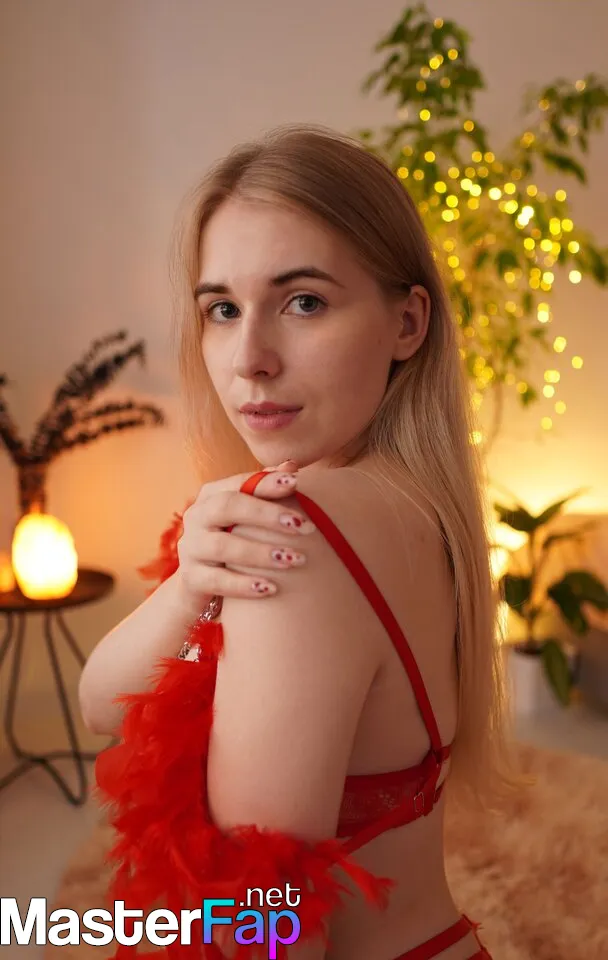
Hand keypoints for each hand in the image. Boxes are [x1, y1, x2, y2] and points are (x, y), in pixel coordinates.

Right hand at [174, 459, 315, 611]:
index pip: (238, 482)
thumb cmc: (233, 540)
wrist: (200, 583)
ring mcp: (190, 548)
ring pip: (223, 546)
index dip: (266, 482)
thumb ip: (266, 490)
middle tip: (303, 526)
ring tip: (294, 560)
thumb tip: (292, 465)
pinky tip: (271, 588)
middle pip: (227, 507)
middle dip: (266, 515)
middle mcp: (196, 516)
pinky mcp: (191, 578)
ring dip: (261, 553)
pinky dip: (245, 585)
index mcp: (211, 495)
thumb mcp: (247, 515)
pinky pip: (218, 581)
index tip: (297, 483)